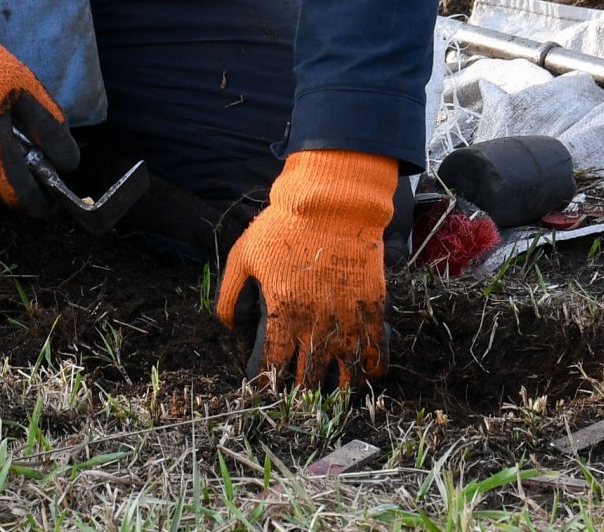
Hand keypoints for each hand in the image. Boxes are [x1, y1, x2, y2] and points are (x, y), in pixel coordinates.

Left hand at [216, 149, 397, 388]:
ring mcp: (347, 316)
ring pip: (346, 368)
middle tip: (299, 403)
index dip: (268, 386)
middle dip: (302, 395)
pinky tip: (371, 375)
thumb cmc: (283, 226)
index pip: (274, 367)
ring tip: (336, 398)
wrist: (331, 201)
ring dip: (341, 388)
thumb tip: (227, 326)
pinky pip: (376, 345)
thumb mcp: (243, 255)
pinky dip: (375, 366)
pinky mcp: (371, 303)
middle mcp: (316, 324)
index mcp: (283, 316)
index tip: (265, 393)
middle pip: (309, 376)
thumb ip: (229, 294)